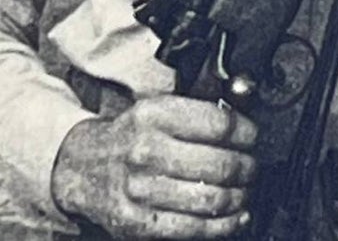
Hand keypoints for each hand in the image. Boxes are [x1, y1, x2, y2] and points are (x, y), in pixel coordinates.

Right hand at [51, 96, 256, 239]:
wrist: (83, 167)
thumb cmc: (130, 136)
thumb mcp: (156, 109)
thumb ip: (196, 111)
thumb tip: (244, 117)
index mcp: (154, 114)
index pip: (218, 123)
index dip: (246, 132)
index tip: (254, 137)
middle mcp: (147, 149)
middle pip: (221, 164)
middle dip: (248, 168)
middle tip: (253, 168)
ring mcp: (142, 189)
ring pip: (212, 198)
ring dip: (240, 197)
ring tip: (246, 192)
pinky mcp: (139, 223)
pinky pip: (195, 228)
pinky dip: (224, 225)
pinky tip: (236, 217)